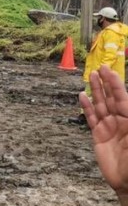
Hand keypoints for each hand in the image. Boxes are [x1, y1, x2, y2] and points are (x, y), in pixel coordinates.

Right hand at [80, 66, 127, 205]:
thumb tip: (126, 104)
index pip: (122, 97)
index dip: (115, 83)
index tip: (108, 70)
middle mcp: (121, 121)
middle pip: (112, 98)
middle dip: (105, 84)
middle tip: (98, 69)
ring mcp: (109, 128)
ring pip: (101, 106)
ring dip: (96, 92)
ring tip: (90, 78)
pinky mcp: (98, 136)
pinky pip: (91, 119)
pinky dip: (87, 108)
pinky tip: (82, 97)